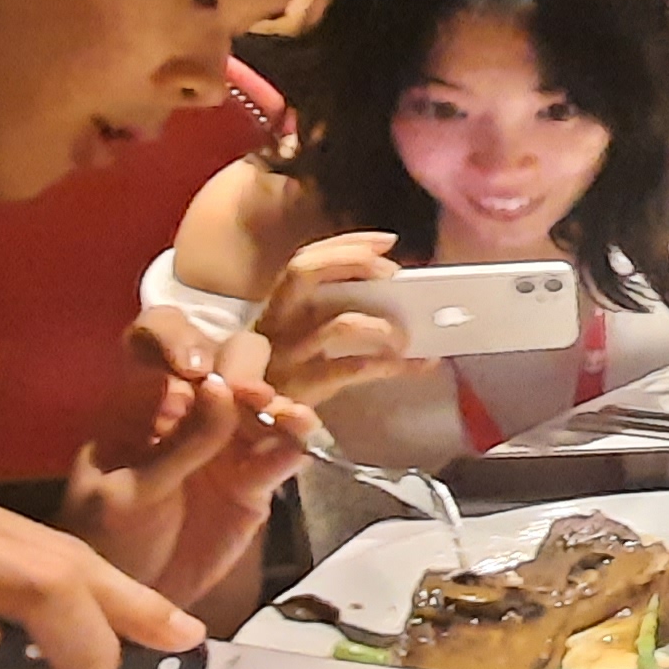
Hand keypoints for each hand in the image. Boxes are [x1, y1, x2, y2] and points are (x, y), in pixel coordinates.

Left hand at [59, 304, 312, 613]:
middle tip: (246, 396)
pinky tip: (297, 440)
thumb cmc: (107, 541)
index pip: (158, 336)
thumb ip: (177, 444)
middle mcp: (191, 408)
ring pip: (268, 396)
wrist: (130, 602)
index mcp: (141, 399)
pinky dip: (296, 439)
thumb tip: (221, 387)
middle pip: (229, 356)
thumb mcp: (127, 492)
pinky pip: (284, 449)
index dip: (177, 334)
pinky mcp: (257, 480)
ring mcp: (229, 442)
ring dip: (278, 398)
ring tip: (280, 414)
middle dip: (242, 366)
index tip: (192, 364)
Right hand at [247, 231, 417, 406]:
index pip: (303, 261)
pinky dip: (392, 364)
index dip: (345, 245)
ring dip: (381, 323)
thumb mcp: (298, 339)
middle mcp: (274, 325)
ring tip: (406, 333)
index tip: (388, 241)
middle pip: (303, 274)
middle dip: (352, 261)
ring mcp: (286, 357)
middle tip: (393, 273)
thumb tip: (396, 293)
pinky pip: (354, 369)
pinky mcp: (302, 389)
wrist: (249, 428)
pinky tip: (418, 364)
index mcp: (275, 309)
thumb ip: (333, 312)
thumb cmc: (286, 377)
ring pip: (337, 325)